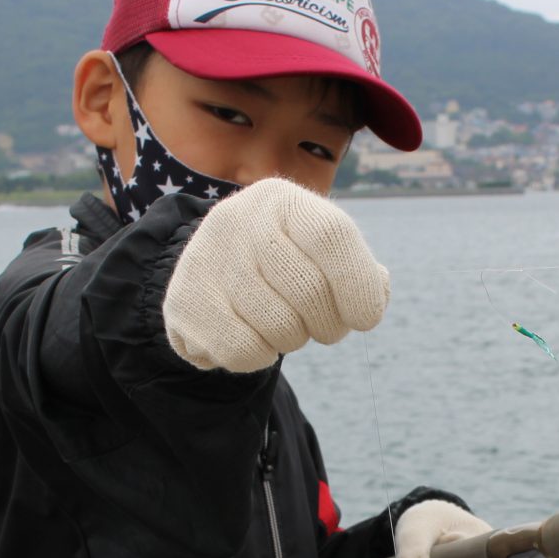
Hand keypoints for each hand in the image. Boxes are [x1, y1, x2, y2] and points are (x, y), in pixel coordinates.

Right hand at [162, 178, 389, 372]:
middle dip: (329, 324)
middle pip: (309, 290)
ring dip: (293, 340)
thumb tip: (373, 292)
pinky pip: (243, 351)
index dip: (357, 284)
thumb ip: (359, 270)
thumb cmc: (286, 265)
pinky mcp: (184, 301)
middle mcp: (239, 219)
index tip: (365, 318)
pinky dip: (260, 357)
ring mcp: (206, 259)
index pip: (332, 236)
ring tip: (283, 326)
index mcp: (282, 200)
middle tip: (322, 326)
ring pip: (278, 327)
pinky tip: (254, 338)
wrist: (212, 273)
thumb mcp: (322, 254)